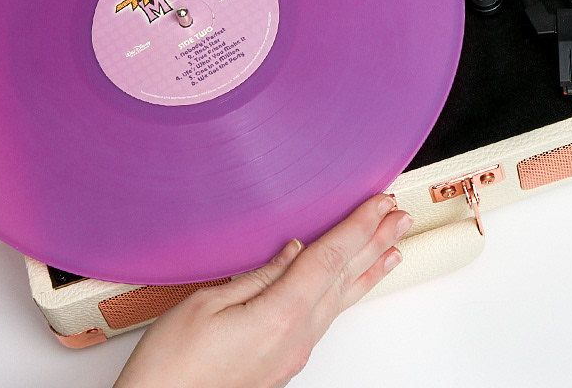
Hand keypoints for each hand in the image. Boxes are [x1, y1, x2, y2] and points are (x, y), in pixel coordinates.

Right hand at [114, 194, 410, 387]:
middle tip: (400, 215)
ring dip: (369, 266)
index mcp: (281, 315)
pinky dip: (348, 292)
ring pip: (341, 299)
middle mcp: (297, 337)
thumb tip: (294, 251)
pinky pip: (328, 316)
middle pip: (346, 277)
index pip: (331, 257)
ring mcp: (294, 352)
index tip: (380, 202)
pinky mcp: (286, 361)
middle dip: (376, 241)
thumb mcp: (208, 305)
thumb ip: (259, 275)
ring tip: (393, 246)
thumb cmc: (171, 368)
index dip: (359, 225)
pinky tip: (353, 284)